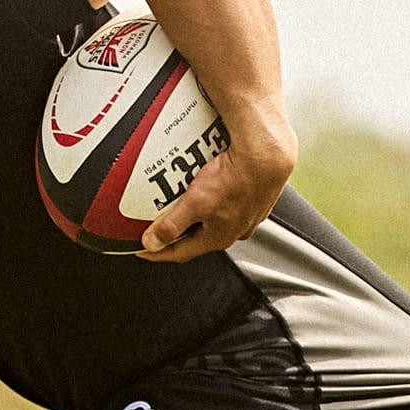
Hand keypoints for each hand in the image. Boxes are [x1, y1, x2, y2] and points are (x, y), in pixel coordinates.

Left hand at [138, 125, 293, 261]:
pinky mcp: (255, 196)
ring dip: (197, 214)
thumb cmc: (235, 179)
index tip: (142, 250)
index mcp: (219, 237)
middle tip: (159, 224)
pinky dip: (215, 198)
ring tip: (182, 202)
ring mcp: (248, 215)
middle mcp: (236, 230)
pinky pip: (228, 201)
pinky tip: (210, 185)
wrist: (267, 157)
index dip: (158, 252)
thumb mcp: (196, 203)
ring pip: (215, 219)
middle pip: (198, 236)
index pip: (181, 253)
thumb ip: (172, 224)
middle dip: (178, 232)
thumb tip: (152, 243)